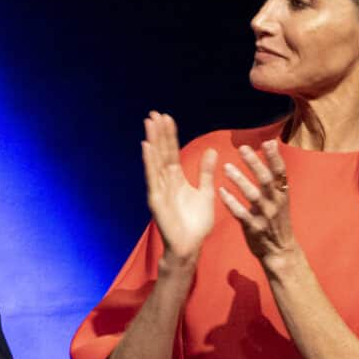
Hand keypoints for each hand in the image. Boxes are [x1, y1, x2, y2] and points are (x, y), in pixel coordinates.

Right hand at [142, 112, 216, 263]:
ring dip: (152, 141)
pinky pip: (152, 177)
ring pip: (155, 160)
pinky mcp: (156, 200)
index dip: (169, 135)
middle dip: (158, 133)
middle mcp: (165, 182)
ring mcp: (159, 190)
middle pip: (161, 152)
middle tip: (154, 113)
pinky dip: (149, 162)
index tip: (166, 117)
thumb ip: (207, 172)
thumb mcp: (206, 192)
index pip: (171, 152)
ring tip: (149, 123)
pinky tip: (146, 147)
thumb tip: (212, 151)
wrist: (190, 246)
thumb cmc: (197, 224)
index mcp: (177, 179)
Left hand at [218, 141, 300, 270]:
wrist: (279, 250)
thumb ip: (275, 178)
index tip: (267, 142)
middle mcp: (275, 203)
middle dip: (255, 163)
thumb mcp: (280, 199)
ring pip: (252, 195)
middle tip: (242, 148)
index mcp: (282, 194)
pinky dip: (230, 202)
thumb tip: (271, 148)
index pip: (281, 172)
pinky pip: (240, 213)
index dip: (275, 157)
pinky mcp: (253, 227)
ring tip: (226, 168)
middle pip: (266, 180)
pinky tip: (220, 191)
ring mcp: (264, 216)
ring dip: (240, 181)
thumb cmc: (277, 220)